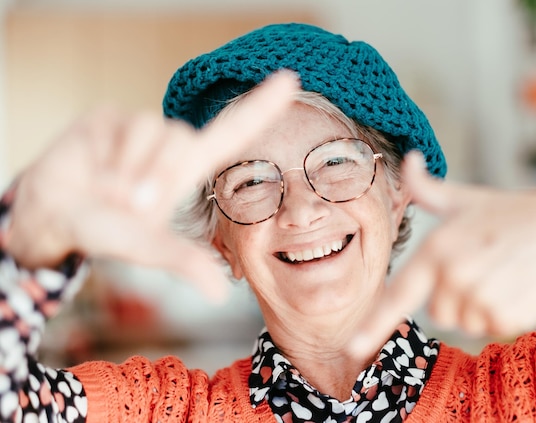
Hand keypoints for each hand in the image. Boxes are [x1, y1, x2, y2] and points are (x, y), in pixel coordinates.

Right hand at [4, 71, 298, 301]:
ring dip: (130, 170)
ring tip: (110, 192)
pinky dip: (106, 158)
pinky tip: (91, 172)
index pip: (233, 131)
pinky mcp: (107, 117)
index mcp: (188, 169)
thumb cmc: (106, 231)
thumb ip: (182, 262)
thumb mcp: (147, 248)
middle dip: (159, 176)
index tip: (292, 80)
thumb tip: (218, 292)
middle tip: (133, 206)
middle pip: (185, 139)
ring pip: (153, 129)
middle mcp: (168, 143)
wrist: (51, 217)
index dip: (262, 106)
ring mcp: (137, 127)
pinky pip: (119, 126)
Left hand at [351, 152, 535, 356]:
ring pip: (464, 322)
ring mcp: (480, 297)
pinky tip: (519, 286)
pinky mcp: (507, 317)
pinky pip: (491, 328)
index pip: (399, 293)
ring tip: (503, 274)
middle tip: (484, 267)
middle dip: (455, 296)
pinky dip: (503, 314)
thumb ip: (427, 189)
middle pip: (436, 312)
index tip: (352, 347)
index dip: (374, 324)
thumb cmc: (518, 213)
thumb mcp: (467, 198)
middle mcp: (454, 275)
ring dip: (479, 306)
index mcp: (438, 248)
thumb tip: (407, 160)